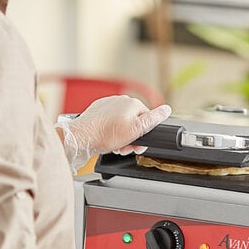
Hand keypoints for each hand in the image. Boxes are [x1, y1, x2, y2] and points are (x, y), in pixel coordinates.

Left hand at [56, 96, 170, 171]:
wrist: (81, 138)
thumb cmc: (105, 135)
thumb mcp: (135, 130)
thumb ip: (153, 119)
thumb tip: (167, 109)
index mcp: (132, 103)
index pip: (147, 118)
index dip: (144, 134)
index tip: (137, 144)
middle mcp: (120, 100)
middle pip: (134, 120)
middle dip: (132, 136)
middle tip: (125, 148)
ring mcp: (108, 104)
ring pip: (122, 121)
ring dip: (121, 135)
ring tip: (115, 145)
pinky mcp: (98, 110)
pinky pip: (110, 121)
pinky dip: (110, 130)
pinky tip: (106, 139)